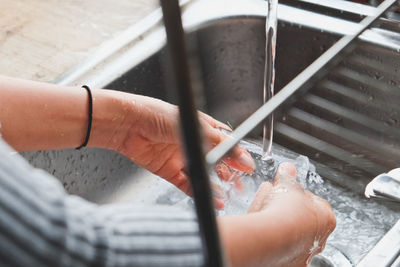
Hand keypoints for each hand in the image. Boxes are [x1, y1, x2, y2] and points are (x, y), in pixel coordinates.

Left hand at [109, 94, 254, 195]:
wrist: (127, 124)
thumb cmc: (156, 115)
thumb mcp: (195, 127)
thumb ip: (218, 143)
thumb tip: (241, 155)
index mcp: (201, 127)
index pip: (224, 142)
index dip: (237, 154)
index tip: (248, 166)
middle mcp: (192, 142)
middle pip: (216, 160)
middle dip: (230, 172)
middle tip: (241, 183)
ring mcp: (181, 157)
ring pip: (203, 174)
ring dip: (217, 185)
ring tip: (230, 194)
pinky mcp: (169, 171)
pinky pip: (188, 184)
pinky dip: (201, 192)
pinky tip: (212, 198)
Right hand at [219, 162, 335, 266]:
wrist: (270, 238)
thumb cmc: (285, 213)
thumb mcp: (286, 185)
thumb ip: (288, 176)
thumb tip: (288, 168)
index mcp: (326, 218)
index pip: (316, 202)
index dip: (299, 194)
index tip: (288, 190)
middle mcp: (319, 239)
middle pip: (304, 219)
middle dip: (288, 209)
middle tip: (274, 200)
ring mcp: (304, 253)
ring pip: (292, 235)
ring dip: (280, 223)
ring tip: (264, 212)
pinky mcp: (288, 263)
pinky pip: (280, 248)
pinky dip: (272, 238)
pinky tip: (262, 229)